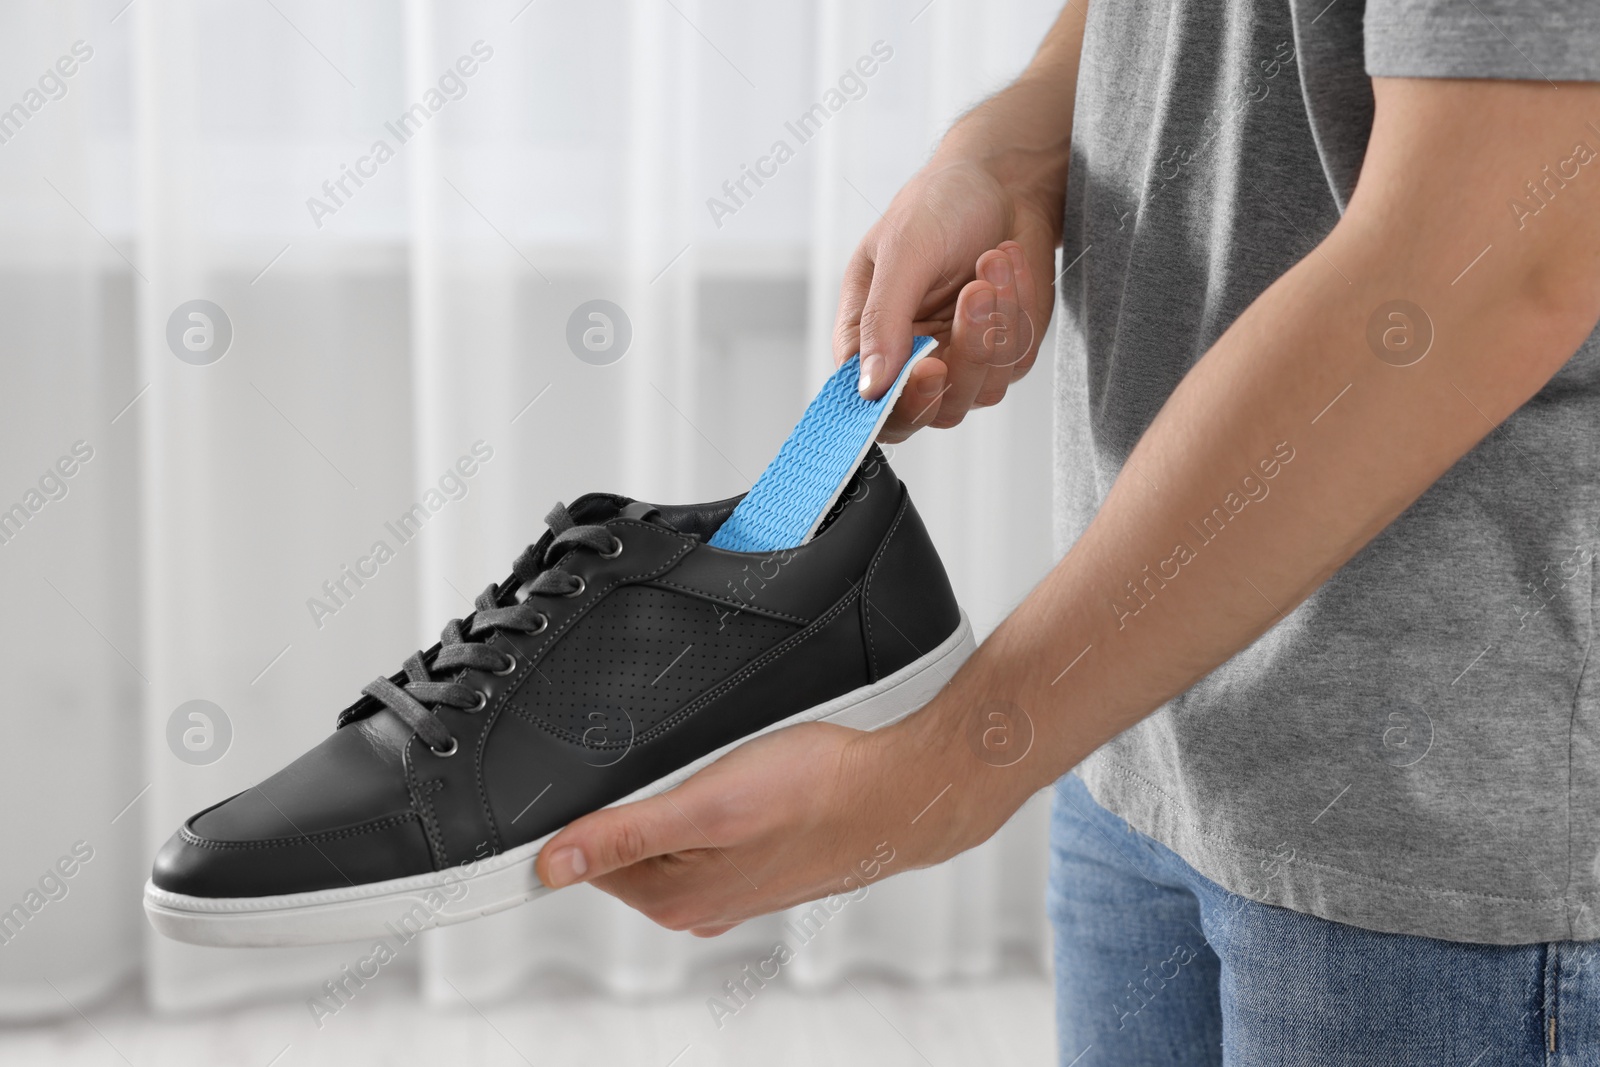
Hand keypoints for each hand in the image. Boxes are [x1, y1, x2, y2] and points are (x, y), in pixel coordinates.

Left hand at [532, 720, 981, 935]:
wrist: (900, 792)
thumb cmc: (817, 793)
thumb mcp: (704, 804)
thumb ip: (623, 834)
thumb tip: (550, 865)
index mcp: (673, 899)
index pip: (587, 856)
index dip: (588, 809)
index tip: (614, 774)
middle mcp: (698, 905)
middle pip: (626, 845)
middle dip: (635, 801)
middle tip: (681, 760)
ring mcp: (732, 887)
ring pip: (669, 836)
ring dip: (677, 800)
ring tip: (719, 765)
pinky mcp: (760, 864)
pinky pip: (709, 832)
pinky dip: (712, 805)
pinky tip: (741, 780)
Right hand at [833, 158, 1059, 441]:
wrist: (1003, 182)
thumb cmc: (939, 204)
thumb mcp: (903, 250)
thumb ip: (881, 320)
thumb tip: (868, 388)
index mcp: (868, 340)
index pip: (874, 407)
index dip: (902, 403)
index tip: (931, 368)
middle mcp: (911, 361)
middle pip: (935, 411)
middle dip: (965, 356)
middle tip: (976, 293)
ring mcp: (961, 363)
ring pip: (982, 390)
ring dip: (994, 324)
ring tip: (991, 260)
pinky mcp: (1004, 355)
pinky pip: (1016, 361)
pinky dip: (1017, 310)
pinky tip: (1006, 265)